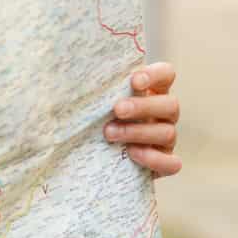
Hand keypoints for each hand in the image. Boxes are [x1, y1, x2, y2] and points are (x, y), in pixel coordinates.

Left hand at [103, 61, 180, 176]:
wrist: (98, 157)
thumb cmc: (95, 119)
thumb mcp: (95, 103)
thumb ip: (93, 90)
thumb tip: (64, 79)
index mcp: (151, 92)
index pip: (166, 74)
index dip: (155, 75)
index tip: (134, 80)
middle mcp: (163, 114)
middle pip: (171, 104)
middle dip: (142, 106)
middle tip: (117, 110)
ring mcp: (166, 138)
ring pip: (168, 132)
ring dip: (138, 132)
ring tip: (110, 133)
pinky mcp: (165, 162)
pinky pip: (172, 163)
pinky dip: (154, 158)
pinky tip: (132, 154)